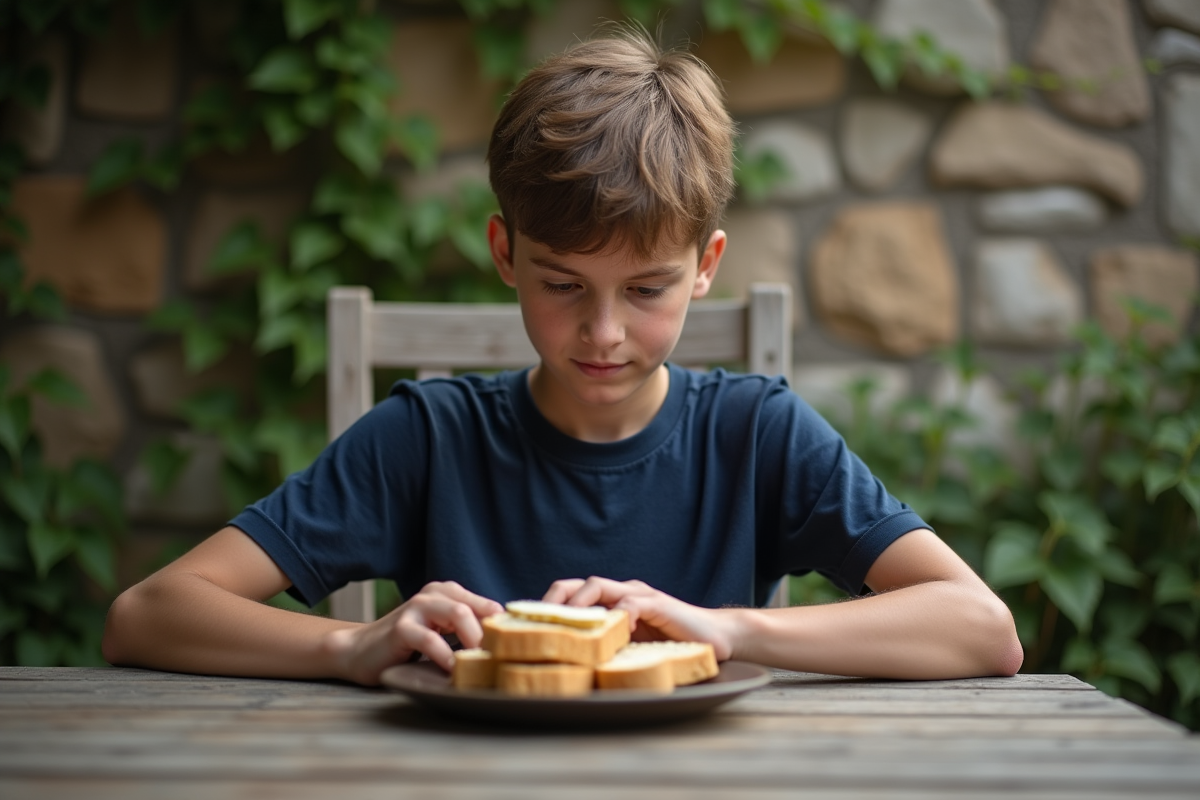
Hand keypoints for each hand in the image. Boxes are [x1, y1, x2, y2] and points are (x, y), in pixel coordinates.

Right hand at [322, 581, 502, 685]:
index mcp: (449, 593)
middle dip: (492, 634)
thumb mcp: (443, 632)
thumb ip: (468, 630)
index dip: (504, 628)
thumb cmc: (409, 645)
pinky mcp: (401, 627)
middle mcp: (434, 594)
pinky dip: (445, 656)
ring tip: (483, 663)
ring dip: (474, 640)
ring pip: (457, 614)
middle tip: (502, 659)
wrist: (361, 651)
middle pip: (476, 607)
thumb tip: (510, 645)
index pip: (488, 606)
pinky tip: (453, 671)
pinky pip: (430, 639)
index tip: (517, 651)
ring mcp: (416, 607)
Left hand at [542, 577, 734, 659]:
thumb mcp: (632, 647)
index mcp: (610, 601)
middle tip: (533, 620)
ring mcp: (639, 596)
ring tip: (563, 620)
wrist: (717, 637)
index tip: (523, 623)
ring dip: (577, 603)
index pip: (571, 594)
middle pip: (576, 584)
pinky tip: (614, 628)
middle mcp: (621, 592)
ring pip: (598, 587)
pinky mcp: (659, 604)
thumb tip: (569, 667)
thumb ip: (607, 646)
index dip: (546, 605)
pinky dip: (620, 613)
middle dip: (552, 599)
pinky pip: (632, 603)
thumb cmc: (672, 645)